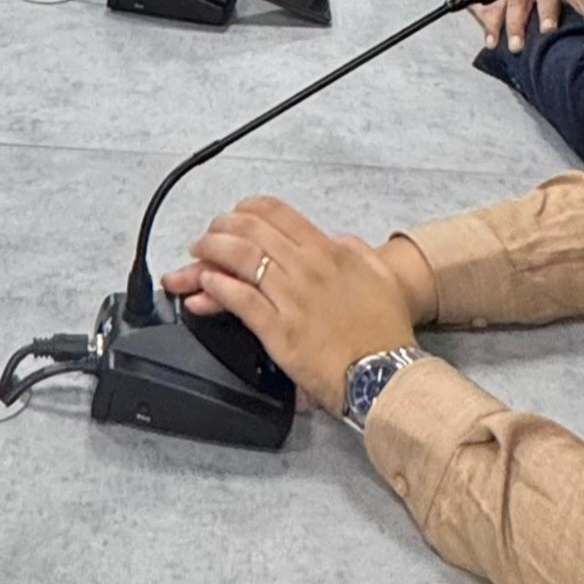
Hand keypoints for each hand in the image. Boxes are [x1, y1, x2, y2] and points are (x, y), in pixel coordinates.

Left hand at [154, 198, 423, 416]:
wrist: (386, 373)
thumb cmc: (384, 331)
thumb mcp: (379, 275)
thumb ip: (353, 251)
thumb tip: (335, 241)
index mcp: (328, 251)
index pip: (274, 212)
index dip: (245, 209)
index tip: (234, 215)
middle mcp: (306, 267)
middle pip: (248, 230)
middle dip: (219, 228)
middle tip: (208, 236)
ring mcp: (291, 298)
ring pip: (238, 258)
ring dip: (210, 251)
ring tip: (197, 256)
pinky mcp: (278, 330)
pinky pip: (239, 299)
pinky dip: (216, 287)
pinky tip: (206, 283)